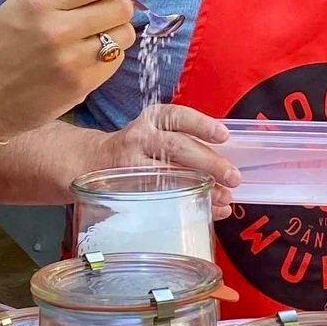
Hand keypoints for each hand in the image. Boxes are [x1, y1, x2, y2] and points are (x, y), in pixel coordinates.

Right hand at [0, 0, 137, 140]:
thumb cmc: (3, 44)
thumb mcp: (19, 3)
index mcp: (41, 0)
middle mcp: (58, 28)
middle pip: (122, 7)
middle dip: (121, 7)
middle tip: (106, 14)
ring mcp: (71, 59)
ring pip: (125, 35)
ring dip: (117, 33)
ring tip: (96, 37)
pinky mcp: (81, 84)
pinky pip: (116, 61)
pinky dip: (109, 57)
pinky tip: (88, 58)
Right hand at [97, 104, 240, 214]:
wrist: (93, 161)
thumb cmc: (139, 147)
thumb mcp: (156, 131)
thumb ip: (186, 140)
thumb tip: (227, 162)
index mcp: (152, 119)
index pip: (177, 116)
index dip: (201, 125)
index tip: (223, 136)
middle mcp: (140, 138)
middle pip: (176, 148)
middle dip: (208, 162)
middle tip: (233, 176)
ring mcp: (131, 164)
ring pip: (169, 175)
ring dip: (201, 187)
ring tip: (225, 197)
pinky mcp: (127, 188)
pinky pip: (161, 198)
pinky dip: (190, 204)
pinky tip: (209, 209)